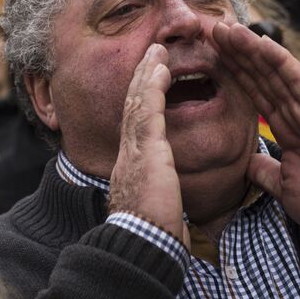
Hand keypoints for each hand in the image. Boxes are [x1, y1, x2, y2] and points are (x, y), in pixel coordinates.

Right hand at [108, 44, 189, 249]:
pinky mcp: (146, 148)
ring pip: (138, 102)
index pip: (138, 129)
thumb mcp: (160, 216)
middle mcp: (128, 155)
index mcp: (133, 170)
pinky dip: (152, 84)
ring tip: (157, 51)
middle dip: (142, 80)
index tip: (152, 86)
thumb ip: (164, 205)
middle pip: (133, 108)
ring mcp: (134, 150)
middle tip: (152, 56)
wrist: (141, 247)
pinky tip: (160, 65)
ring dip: (147, 73)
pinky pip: (147, 107)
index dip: (145, 104)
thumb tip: (172, 216)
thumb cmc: (153, 240)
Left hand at [212, 21, 299, 231]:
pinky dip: (279, 59)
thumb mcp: (283, 186)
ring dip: (250, 49)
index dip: (235, 73)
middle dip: (237, 53)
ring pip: (274, 72)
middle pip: (261, 76)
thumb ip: (265, 171)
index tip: (213, 54)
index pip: (255, 93)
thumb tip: (247, 162)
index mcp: (286, 129)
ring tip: (226, 28)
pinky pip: (297, 79)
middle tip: (212, 28)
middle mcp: (295, 113)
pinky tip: (260, 41)